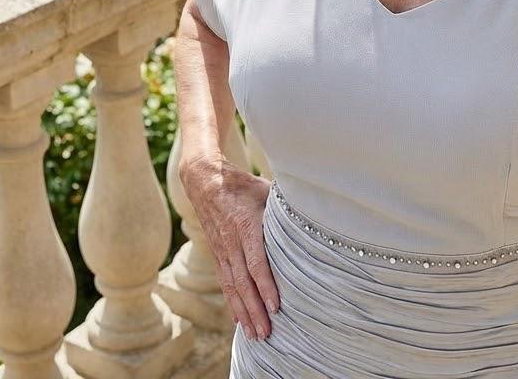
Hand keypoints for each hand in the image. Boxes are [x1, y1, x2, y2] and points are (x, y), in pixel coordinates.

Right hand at [181, 156, 280, 340]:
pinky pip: (225, 283)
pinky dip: (232, 303)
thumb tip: (312, 210)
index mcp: (246, 226)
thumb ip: (283, 205)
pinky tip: (239, 320)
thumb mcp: (265, 189)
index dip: (266, 285)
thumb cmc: (242, 185)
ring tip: (254, 335)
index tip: (276, 306)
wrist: (205, 182)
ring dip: (244, 313)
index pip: (257, 261)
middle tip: (267, 333)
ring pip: (233, 287)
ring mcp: (223, 251)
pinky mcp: (218, 255)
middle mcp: (232, 242)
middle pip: (244, 282)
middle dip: (255, 310)